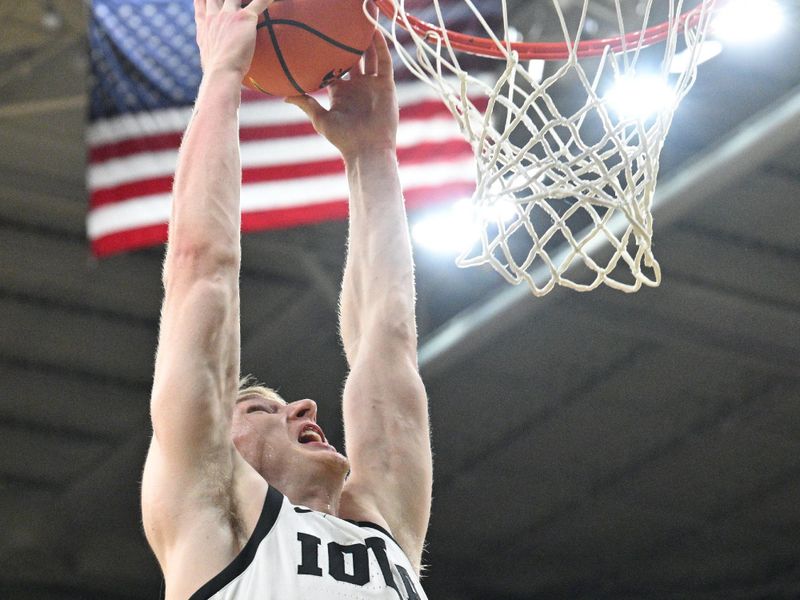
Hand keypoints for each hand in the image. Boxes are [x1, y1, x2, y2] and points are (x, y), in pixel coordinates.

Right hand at [194, 0, 271, 78]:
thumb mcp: (211, 64)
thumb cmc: (217, 76)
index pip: (201, 6)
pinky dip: (267, 1)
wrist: (221, 74)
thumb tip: (219, 72)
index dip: (203, 0)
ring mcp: (228, 15)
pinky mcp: (244, 18)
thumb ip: (215, 58)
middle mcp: (214, 17)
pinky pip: (259, 3)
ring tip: (249, 0)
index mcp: (205, 27)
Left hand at [286, 31, 398, 159]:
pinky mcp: (386, 86)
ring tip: (361, 19)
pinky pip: (384, 62)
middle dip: (349, 41)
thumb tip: (284, 96)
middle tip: (341, 21)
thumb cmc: (342, 138)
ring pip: (370, 55)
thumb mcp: (320, 119)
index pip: (334, 67)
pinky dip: (381, 46)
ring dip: (367, 38)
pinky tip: (374, 31)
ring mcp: (372, 84)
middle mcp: (357, 85)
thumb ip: (305, 103)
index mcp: (340, 92)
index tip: (321, 35)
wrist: (367, 149)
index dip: (328, 52)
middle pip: (354, 57)